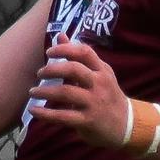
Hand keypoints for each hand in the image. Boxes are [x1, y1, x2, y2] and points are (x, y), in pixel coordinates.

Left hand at [28, 33, 128, 147]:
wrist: (127, 124)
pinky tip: (34, 110)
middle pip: (73, 70)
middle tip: (39, 73)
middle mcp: (99, 84)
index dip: (65, 49)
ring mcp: (94, 102)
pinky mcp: (88, 121)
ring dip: (44, 91)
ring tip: (32, 91)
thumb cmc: (107, 94)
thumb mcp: (99, 73)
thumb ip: (79, 56)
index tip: (49, 52)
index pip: (84, 52)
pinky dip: (46, 113)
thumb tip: (60, 35)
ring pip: (65, 92)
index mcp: (101, 69)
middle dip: (52, 69)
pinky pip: (63, 116)